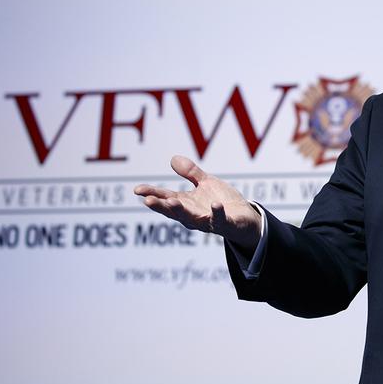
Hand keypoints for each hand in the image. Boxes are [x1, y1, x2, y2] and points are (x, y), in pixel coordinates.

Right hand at [133, 155, 261, 252]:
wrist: (245, 218)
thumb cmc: (222, 202)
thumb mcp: (206, 183)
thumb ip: (191, 173)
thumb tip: (173, 159)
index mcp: (187, 204)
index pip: (165, 197)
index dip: (152, 193)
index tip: (137, 190)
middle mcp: (193, 215)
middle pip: (173, 211)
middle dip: (160, 206)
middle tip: (147, 200)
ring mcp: (208, 221)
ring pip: (191, 219)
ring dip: (181, 211)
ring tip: (172, 201)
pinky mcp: (226, 224)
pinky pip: (220, 220)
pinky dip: (217, 213)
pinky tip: (215, 205)